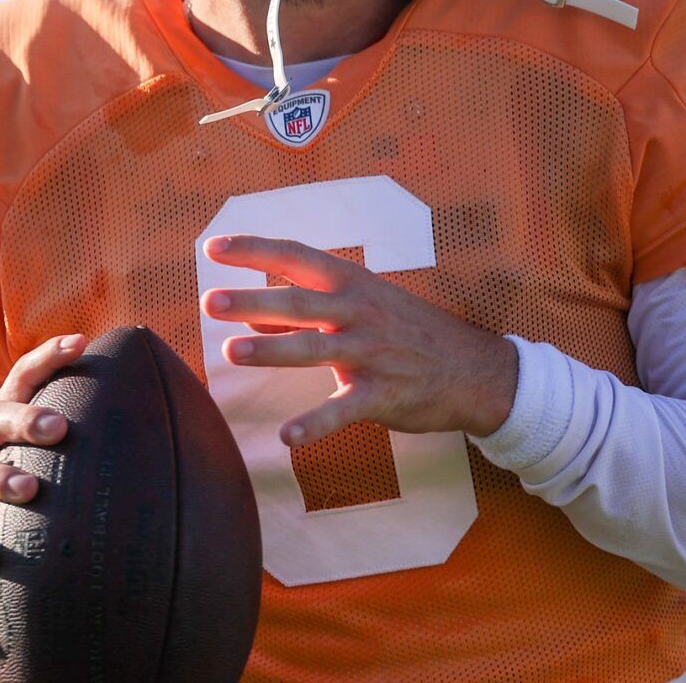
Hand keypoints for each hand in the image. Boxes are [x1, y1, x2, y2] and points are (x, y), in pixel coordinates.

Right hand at [0, 333, 84, 603]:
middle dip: (27, 420)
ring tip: (29, 489)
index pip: (23, 377)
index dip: (48, 357)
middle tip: (60, 428)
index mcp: (2, 417)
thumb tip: (149, 428)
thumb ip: (72, 440)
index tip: (81, 342)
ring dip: (0, 478)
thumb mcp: (31, 452)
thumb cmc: (8, 479)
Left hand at [199, 235, 516, 446]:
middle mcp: (359, 313)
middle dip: (253, 301)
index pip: (296, 258)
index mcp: (353, 284)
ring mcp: (371, 353)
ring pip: (315, 349)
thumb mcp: (364, 307)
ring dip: (273, 350)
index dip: (254, 250)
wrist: (474, 369)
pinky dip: (315, 425)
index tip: (214, 247)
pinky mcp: (382, 394)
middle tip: (211, 301)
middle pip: (299, 303)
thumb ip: (308, 312)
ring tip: (233, 351)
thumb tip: (251, 315)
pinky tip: (287, 437)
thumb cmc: (409, 332)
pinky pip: (343, 410)